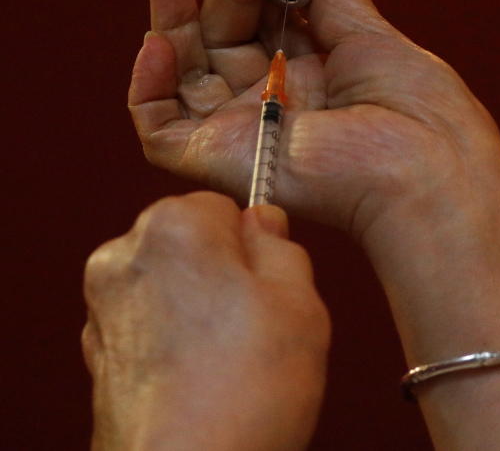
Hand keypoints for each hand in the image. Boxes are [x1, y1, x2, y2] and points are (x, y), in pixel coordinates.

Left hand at [82, 192, 328, 450]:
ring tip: (235, 357)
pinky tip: (206, 376)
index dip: (255, 244)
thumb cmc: (245, 393)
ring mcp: (104, 309)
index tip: (272, 280)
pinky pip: (150, 326)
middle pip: (191, 243)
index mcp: (174, 227)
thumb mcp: (301, 301)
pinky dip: (175, 341)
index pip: (223, 206)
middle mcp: (125, 257)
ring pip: (171, 285)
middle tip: (261, 321)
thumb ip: (282, 247)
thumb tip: (264, 223)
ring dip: (200, 309)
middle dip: (225, 273)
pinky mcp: (98, 356)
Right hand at [129, 0, 499, 245]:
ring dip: (172, 12)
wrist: (426, 168)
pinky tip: (160, 41)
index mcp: (318, 76)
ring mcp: (245, 131)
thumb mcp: (375, 38)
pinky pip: (159, 127)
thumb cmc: (420, 110)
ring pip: (185, 70)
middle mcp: (277, 102)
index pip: (268, 15)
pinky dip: (149, 84)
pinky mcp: (217, 161)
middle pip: (227, 32)